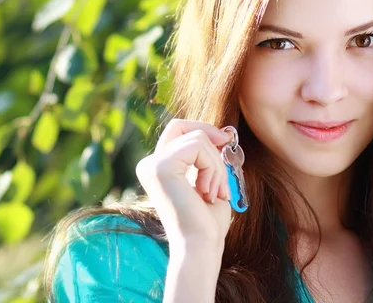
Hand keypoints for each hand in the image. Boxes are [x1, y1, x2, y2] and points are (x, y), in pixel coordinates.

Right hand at [136, 119, 232, 250]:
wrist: (201, 245)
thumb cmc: (207, 220)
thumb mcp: (207, 179)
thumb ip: (207, 156)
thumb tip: (221, 133)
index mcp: (156, 167)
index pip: (177, 129)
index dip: (202, 129)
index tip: (224, 142)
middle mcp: (148, 164)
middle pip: (182, 126)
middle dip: (210, 139)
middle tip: (224, 162)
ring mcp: (152, 165)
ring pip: (197, 138)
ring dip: (216, 165)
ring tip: (213, 191)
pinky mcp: (161, 167)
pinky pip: (197, 146)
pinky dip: (212, 167)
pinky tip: (207, 192)